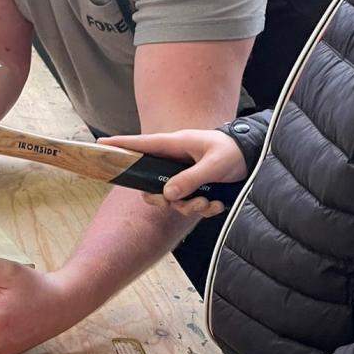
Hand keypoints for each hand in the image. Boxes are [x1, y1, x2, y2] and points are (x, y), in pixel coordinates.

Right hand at [98, 130, 246, 218]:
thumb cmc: (233, 152)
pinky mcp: (195, 186)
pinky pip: (188, 204)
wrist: (253, 157)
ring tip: (208, 202)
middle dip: (166, 200)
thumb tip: (167, 194)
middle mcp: (176, 161)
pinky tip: (217, 204)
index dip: (121, 144)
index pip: (143, 144)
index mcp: (176, 145)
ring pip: (171, 199)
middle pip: (152, 184)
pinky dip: (202, 208)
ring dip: (189, 206)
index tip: (100, 145)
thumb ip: (190, 178)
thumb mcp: (214, 164)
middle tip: (184, 203)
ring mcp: (185, 175)